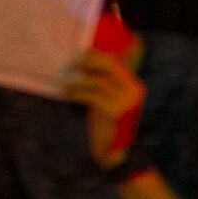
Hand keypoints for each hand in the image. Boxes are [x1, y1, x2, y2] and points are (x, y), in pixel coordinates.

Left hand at [65, 46, 146, 168]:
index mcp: (133, 85)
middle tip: (72, 59)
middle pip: (110, 65)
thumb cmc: (106, 120)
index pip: (117, 61)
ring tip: (64, 79)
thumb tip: (76, 61)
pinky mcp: (114, 113)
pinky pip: (92, 97)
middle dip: (90, 59)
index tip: (81, 48)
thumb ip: (100, 82)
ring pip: (99, 81)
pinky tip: (66, 93)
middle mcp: (133, 91)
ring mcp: (126, 102)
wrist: (115, 149)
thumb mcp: (107, 98)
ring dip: (78, 79)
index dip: (98, 53)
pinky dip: (77, 93)